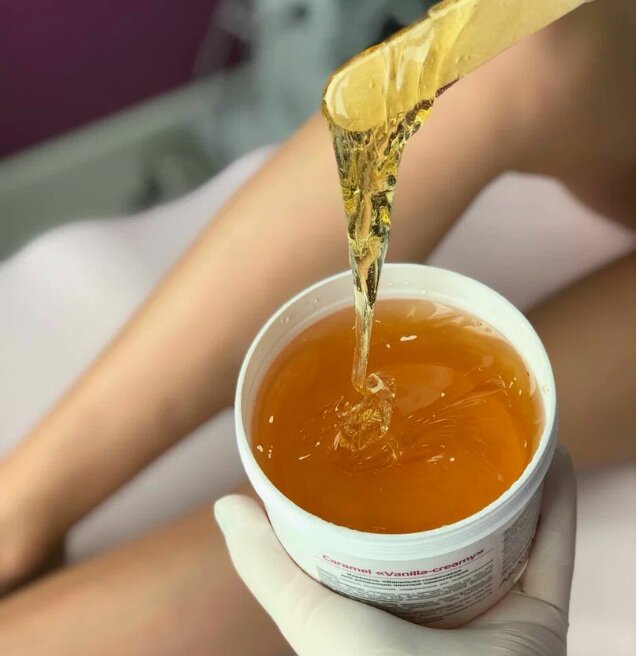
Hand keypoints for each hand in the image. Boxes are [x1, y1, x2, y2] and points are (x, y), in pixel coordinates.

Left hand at [215, 447, 575, 655]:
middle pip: (454, 526)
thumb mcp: (313, 618)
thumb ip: (269, 567)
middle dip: (456, 476)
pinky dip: (559, 502)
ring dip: (513, 478)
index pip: (390, 533)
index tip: (384, 435)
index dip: (387, 487)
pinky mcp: (544, 614)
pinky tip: (552, 455)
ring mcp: (497, 606)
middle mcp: (445, 601)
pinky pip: (557, 547)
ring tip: (506, 424)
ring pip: (511, 527)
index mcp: (393, 600)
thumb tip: (225, 505)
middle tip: (448, 419)